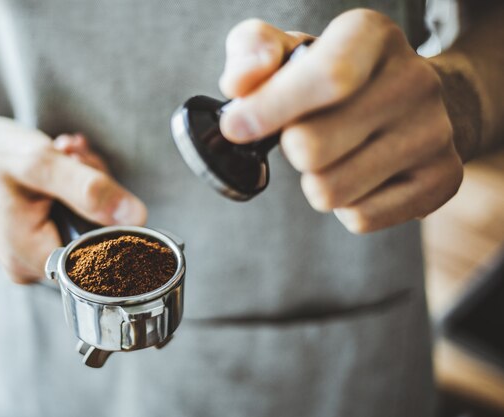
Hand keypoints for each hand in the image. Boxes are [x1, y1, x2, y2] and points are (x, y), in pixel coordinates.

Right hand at [0, 107, 146, 282]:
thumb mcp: (39, 162)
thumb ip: (87, 189)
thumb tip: (134, 217)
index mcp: (31, 259)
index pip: (102, 251)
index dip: (107, 211)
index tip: (90, 173)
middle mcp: (32, 267)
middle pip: (96, 235)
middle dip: (95, 189)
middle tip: (74, 157)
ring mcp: (35, 254)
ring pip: (89, 222)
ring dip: (86, 182)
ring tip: (63, 156)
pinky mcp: (38, 239)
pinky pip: (74, 217)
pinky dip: (75, 187)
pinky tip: (62, 164)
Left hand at [219, 10, 462, 232]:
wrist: (414, 102)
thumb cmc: (338, 77)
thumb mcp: (291, 50)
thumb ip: (253, 52)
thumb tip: (238, 85)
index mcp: (371, 36)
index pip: (327, 76)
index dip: (270, 109)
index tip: (236, 126)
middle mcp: (413, 81)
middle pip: (312, 147)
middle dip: (292, 149)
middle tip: (306, 135)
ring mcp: (434, 133)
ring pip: (330, 191)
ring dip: (316, 181)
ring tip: (335, 156)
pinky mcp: (441, 180)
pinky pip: (359, 218)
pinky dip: (345, 205)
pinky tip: (361, 176)